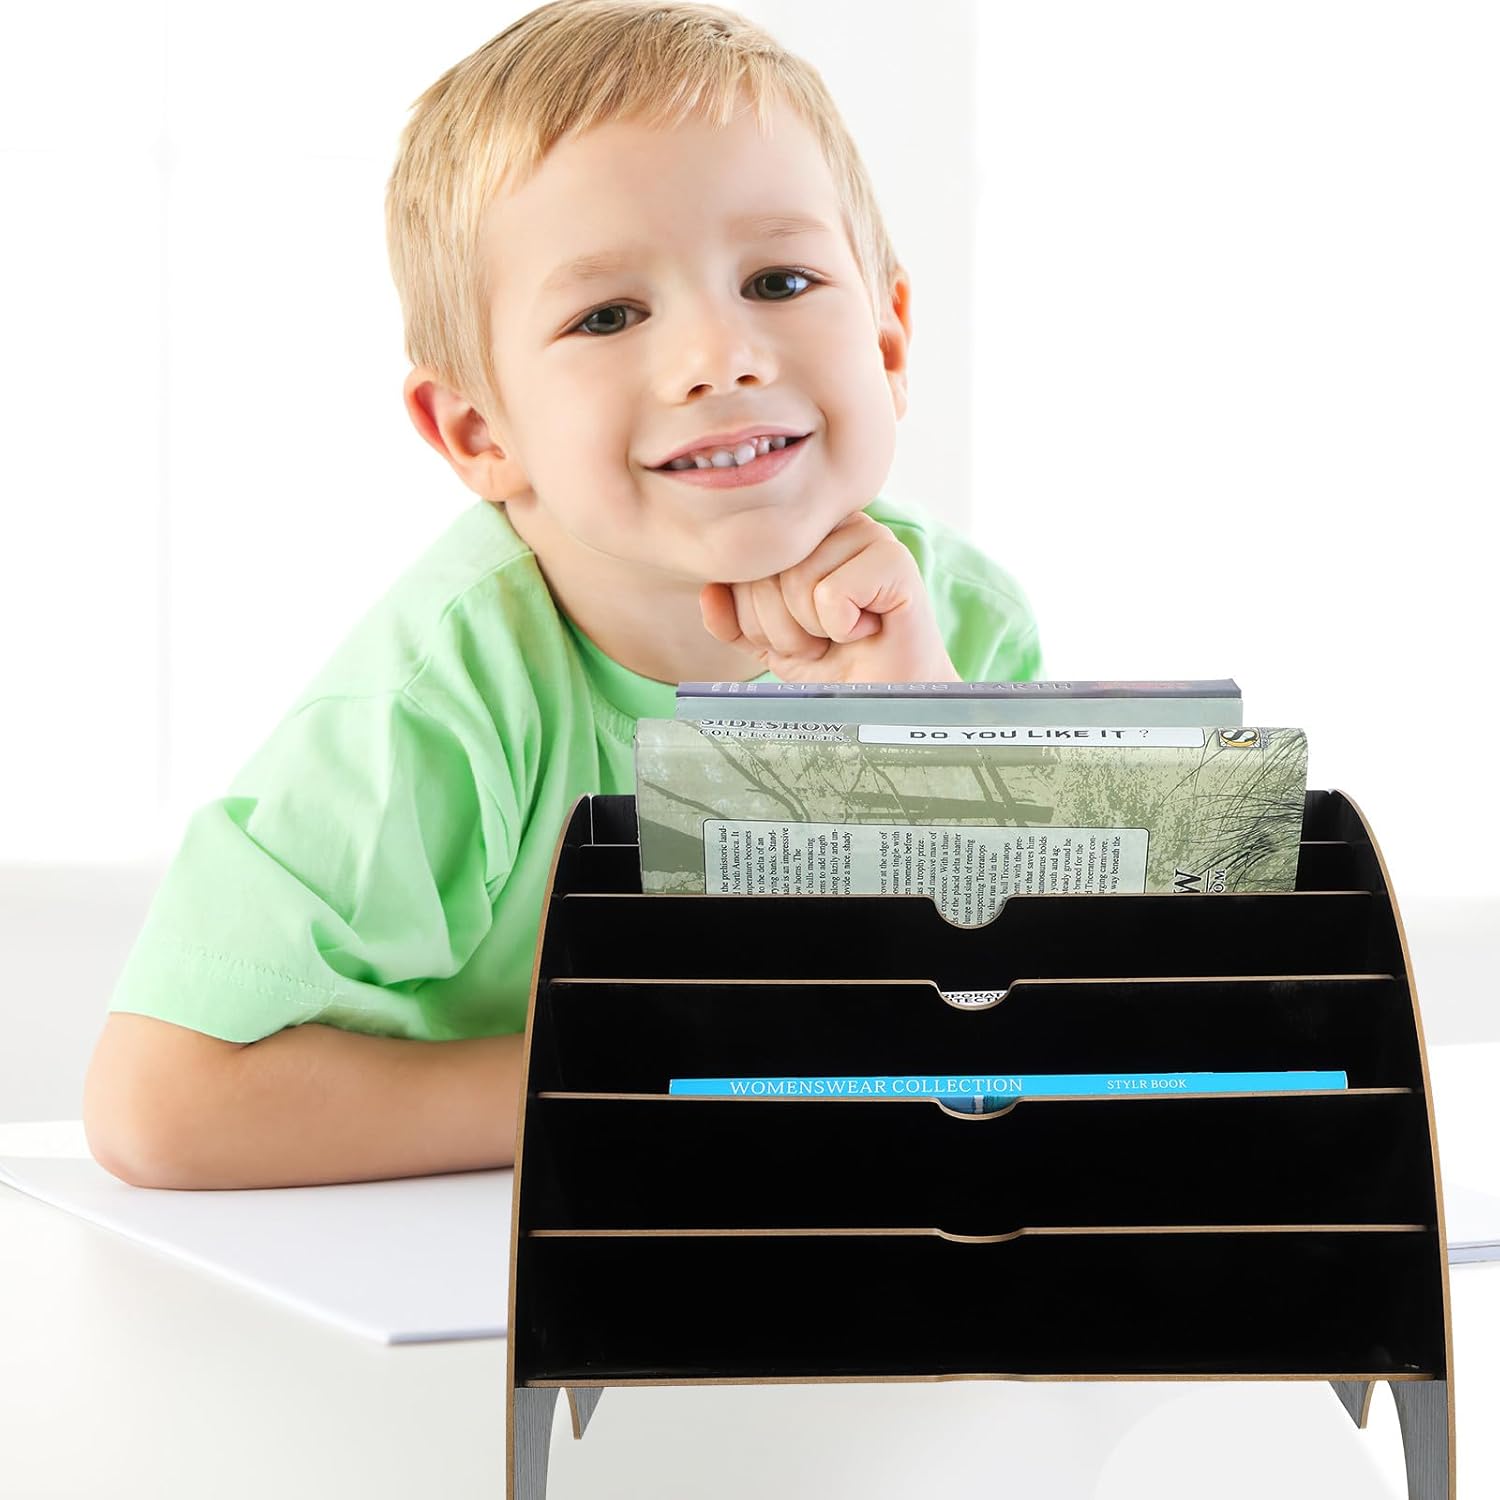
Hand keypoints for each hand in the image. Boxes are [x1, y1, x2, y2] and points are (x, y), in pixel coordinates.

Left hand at [698, 511, 959, 682]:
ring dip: (814, 631)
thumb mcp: (767, 643)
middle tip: (821, 640)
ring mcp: (867, 534)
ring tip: (844, 634)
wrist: (884, 700)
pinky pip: (832, 595)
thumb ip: (732, 620)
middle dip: (783, 630)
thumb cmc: (832, 664)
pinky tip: (868, 628)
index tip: (794, 633)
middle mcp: (832, 523)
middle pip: (766, 574)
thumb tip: (710, 592)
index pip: (743, 566)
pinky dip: (843, 628)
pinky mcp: (894, 559)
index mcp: (800, 532)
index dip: (755, 618)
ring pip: (797, 583)